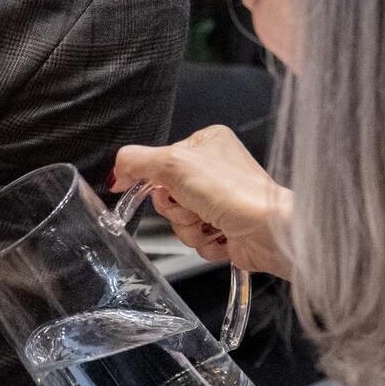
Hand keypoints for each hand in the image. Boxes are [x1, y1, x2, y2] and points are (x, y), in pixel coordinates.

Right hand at [111, 126, 294, 277]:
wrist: (266, 229)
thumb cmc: (233, 190)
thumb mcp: (172, 163)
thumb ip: (136, 161)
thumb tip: (117, 171)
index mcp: (206, 143)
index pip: (161, 162)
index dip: (157, 182)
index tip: (161, 189)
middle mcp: (215, 170)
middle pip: (168, 195)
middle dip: (176, 209)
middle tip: (192, 204)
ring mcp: (222, 200)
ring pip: (180, 221)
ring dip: (189, 228)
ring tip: (209, 222)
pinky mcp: (227, 227)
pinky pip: (197, 239)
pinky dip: (204, 242)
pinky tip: (220, 235)